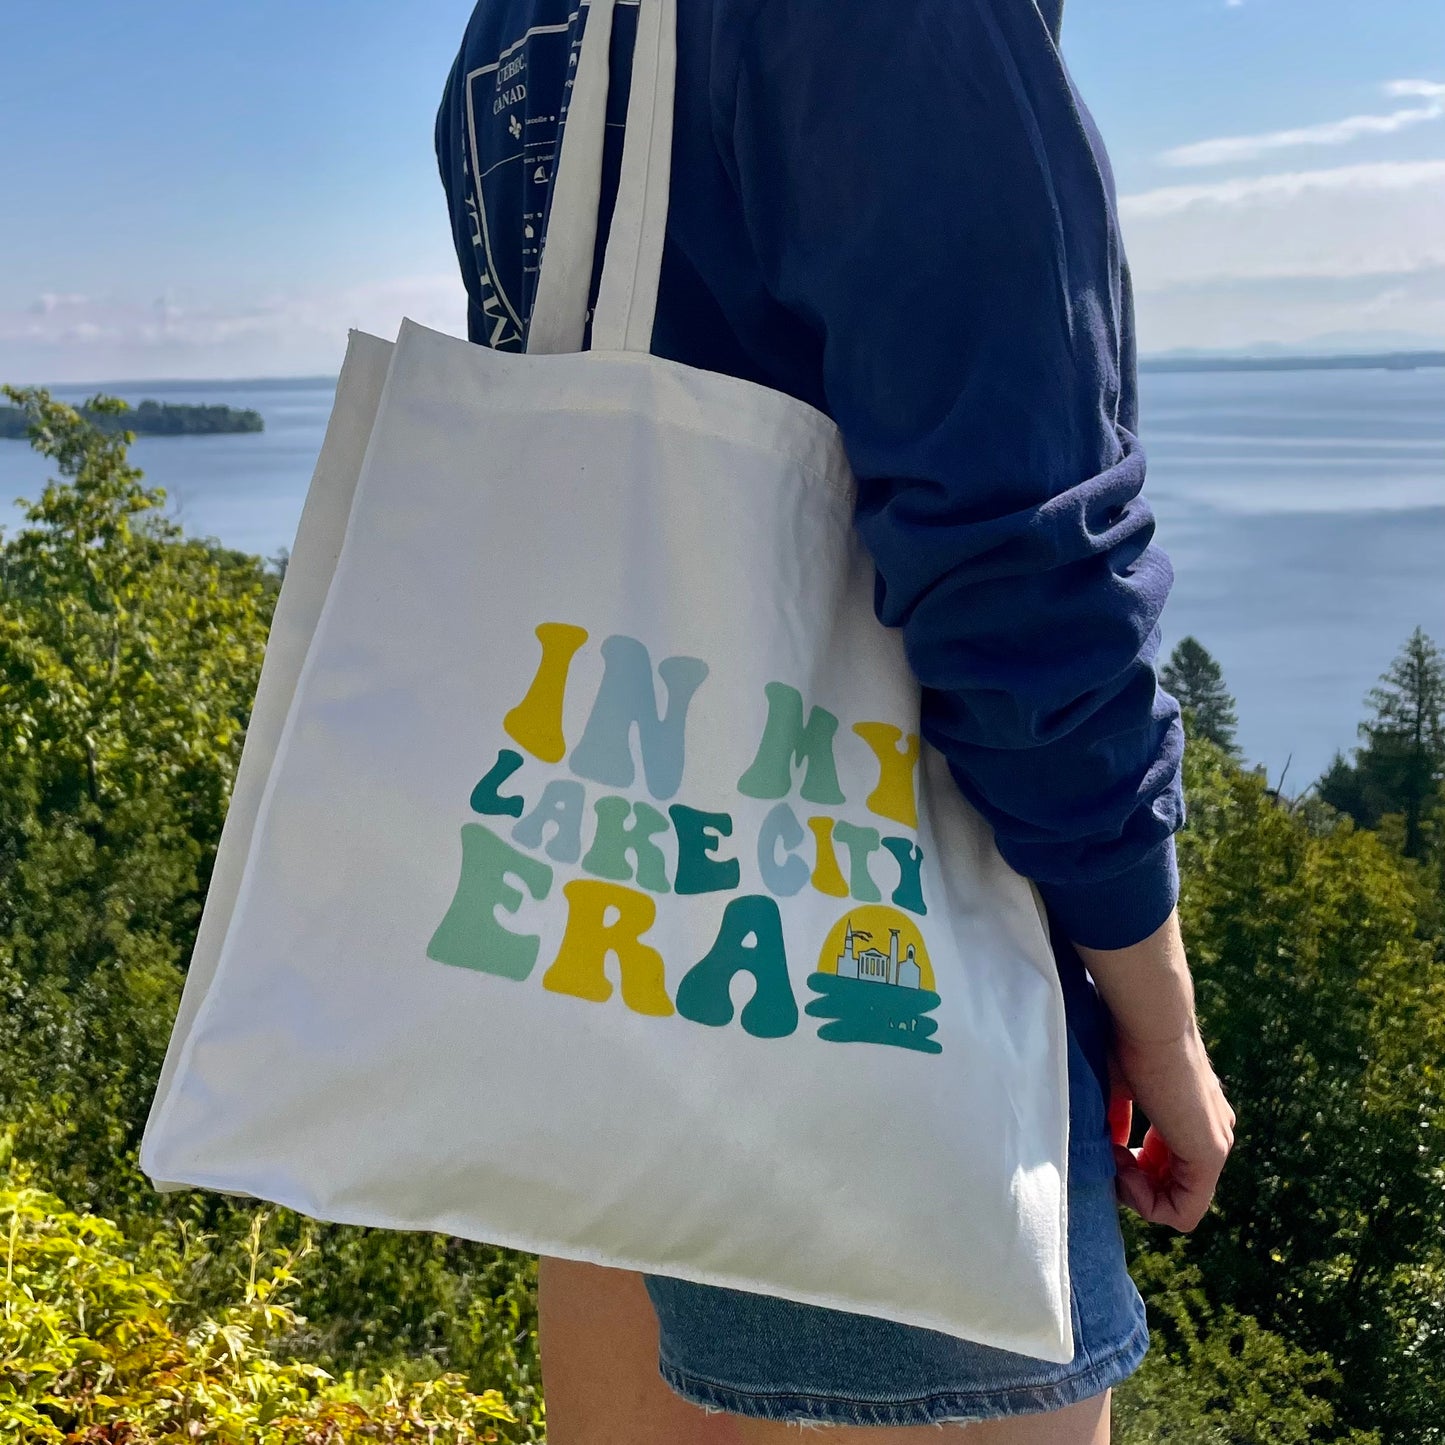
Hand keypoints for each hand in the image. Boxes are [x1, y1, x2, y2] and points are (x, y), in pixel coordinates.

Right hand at [1106, 1023, 1234, 1230]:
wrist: (1150, 1018)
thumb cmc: (1127, 1040)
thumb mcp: (1116, 1088)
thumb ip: (1115, 1122)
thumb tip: (1105, 1150)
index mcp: (1193, 1115)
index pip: (1165, 1164)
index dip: (1130, 1166)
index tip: (1105, 1143)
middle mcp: (1212, 1133)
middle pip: (1172, 1187)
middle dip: (1133, 1182)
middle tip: (1107, 1154)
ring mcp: (1215, 1145)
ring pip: (1179, 1202)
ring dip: (1137, 1191)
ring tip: (1113, 1158)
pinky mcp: (1210, 1154)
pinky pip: (1184, 1211)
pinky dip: (1148, 1202)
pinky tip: (1123, 1170)